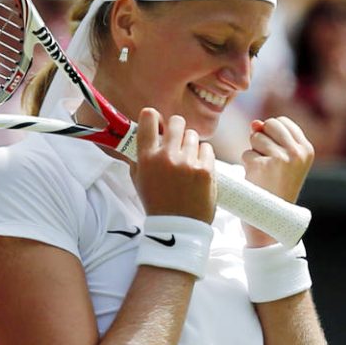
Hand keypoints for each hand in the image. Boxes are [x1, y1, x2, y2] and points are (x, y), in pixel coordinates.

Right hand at [133, 108, 216, 222]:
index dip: (153, 117)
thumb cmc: (157, 203)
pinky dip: (203, 156)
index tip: (156, 122)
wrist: (178, 227)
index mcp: (146, 158)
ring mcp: (188, 163)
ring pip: (193, 135)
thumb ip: (139, 155)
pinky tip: (197, 168)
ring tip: (187, 161)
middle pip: (176, 122)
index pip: (148, 119)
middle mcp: (166, 157)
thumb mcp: (139, 180)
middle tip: (176, 140)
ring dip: (190, 144)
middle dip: (176, 128)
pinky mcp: (206, 170)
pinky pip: (207, 148)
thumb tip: (143, 132)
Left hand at [241, 116, 314, 245]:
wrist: (273, 218)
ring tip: (264, 172)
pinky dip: (247, 165)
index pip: (282, 121)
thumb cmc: (277, 186)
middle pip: (269, 125)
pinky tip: (257, 179)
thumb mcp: (283, 159)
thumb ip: (272, 137)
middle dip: (262, 139)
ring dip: (254, 153)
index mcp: (306, 149)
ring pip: (256, 137)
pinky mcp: (262, 166)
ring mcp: (280, 158)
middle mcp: (297, 152)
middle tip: (268, 162)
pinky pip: (246, 154)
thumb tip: (255, 123)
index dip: (272, 133)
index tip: (275, 153)